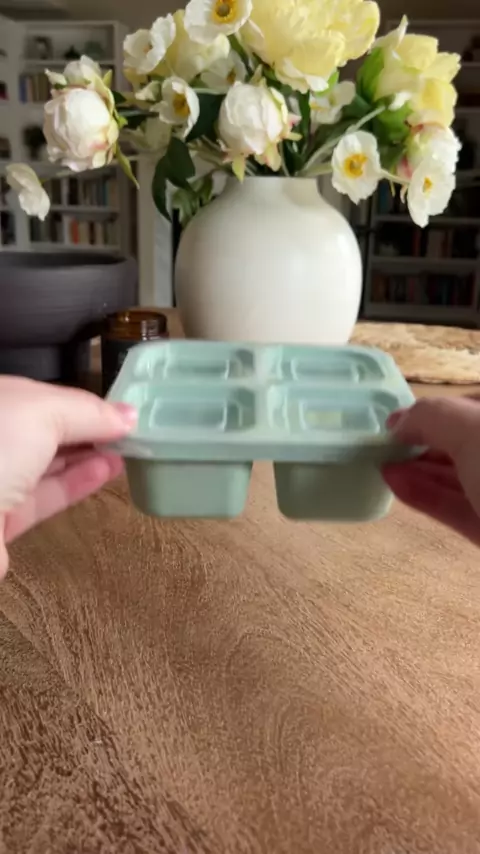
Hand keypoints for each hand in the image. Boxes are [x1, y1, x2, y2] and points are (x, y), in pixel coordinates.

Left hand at [0, 376, 135, 576]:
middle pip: (41, 429)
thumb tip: (128, 415)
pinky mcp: (1, 521)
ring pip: (44, 463)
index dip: (78, 399)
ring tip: (128, 449)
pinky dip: (77, 483)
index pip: (38, 395)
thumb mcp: (42, 412)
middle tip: (129, 429)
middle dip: (84, 427)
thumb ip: (87, 411)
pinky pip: (44, 496)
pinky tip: (109, 470)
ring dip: (87, 455)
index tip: (118, 407)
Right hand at [383, 397, 479, 545]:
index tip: (397, 418)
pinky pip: (455, 507)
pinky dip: (424, 495)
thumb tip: (397, 423)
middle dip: (422, 441)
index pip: (469, 404)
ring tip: (379, 463)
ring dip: (416, 469)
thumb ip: (431, 417)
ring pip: (456, 476)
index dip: (434, 408)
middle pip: (461, 442)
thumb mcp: (472, 428)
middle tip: (383, 444)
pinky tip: (393, 484)